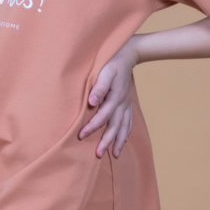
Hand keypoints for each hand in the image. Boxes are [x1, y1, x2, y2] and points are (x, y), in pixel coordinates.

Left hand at [79, 39, 138, 156]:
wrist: (128, 54)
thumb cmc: (112, 62)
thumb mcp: (104, 71)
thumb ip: (98, 87)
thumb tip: (92, 102)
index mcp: (115, 97)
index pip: (102, 116)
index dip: (92, 127)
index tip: (81, 135)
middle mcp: (122, 103)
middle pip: (114, 126)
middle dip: (106, 141)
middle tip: (97, 154)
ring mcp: (126, 104)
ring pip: (123, 127)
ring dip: (118, 141)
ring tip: (114, 155)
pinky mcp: (128, 103)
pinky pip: (129, 122)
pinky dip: (125, 133)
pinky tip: (122, 141)